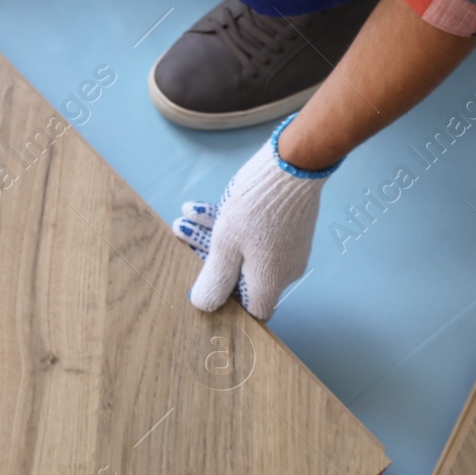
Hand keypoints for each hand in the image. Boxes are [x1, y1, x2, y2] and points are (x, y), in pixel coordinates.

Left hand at [171, 120, 335, 320]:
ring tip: (184, 217)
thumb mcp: (226, 244)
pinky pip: (255, 233)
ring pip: (244, 249)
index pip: (253, 311)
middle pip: (241, 276)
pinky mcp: (288, 225)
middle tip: (182, 234)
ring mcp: (288, 246)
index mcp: (270, 281)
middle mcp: (284, 269)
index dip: (228, 304)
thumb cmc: (257, 206)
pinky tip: (199, 207)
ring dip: (212, 234)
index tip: (205, 285)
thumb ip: (215, 278)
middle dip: (207, 256)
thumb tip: (204, 306)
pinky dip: (229, 224)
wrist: (293, 162)